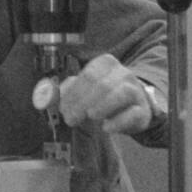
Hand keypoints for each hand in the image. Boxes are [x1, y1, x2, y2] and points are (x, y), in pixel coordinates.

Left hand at [40, 52, 159, 138]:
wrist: (135, 106)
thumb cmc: (105, 97)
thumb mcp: (86, 90)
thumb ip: (67, 91)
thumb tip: (47, 96)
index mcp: (106, 64)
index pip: (87, 75)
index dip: (73, 93)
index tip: (63, 109)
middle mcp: (123, 73)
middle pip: (102, 84)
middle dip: (83, 103)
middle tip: (71, 119)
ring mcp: (136, 90)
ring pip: (121, 93)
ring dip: (102, 106)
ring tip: (90, 116)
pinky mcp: (143, 110)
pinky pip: (133, 113)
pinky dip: (118, 121)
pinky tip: (106, 127)